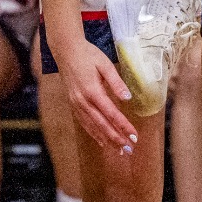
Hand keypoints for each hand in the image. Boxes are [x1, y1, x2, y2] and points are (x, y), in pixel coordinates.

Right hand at [53, 36, 138, 150]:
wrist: (66, 51)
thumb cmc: (88, 55)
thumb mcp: (105, 64)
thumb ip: (117, 82)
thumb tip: (128, 98)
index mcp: (93, 91)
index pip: (111, 113)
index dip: (123, 126)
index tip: (134, 136)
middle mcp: (83, 101)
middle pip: (102, 125)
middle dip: (116, 138)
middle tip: (129, 150)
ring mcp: (76, 104)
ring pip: (92, 127)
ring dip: (106, 140)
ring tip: (119, 151)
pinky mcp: (73, 104)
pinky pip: (84, 123)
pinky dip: (94, 134)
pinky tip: (102, 141)